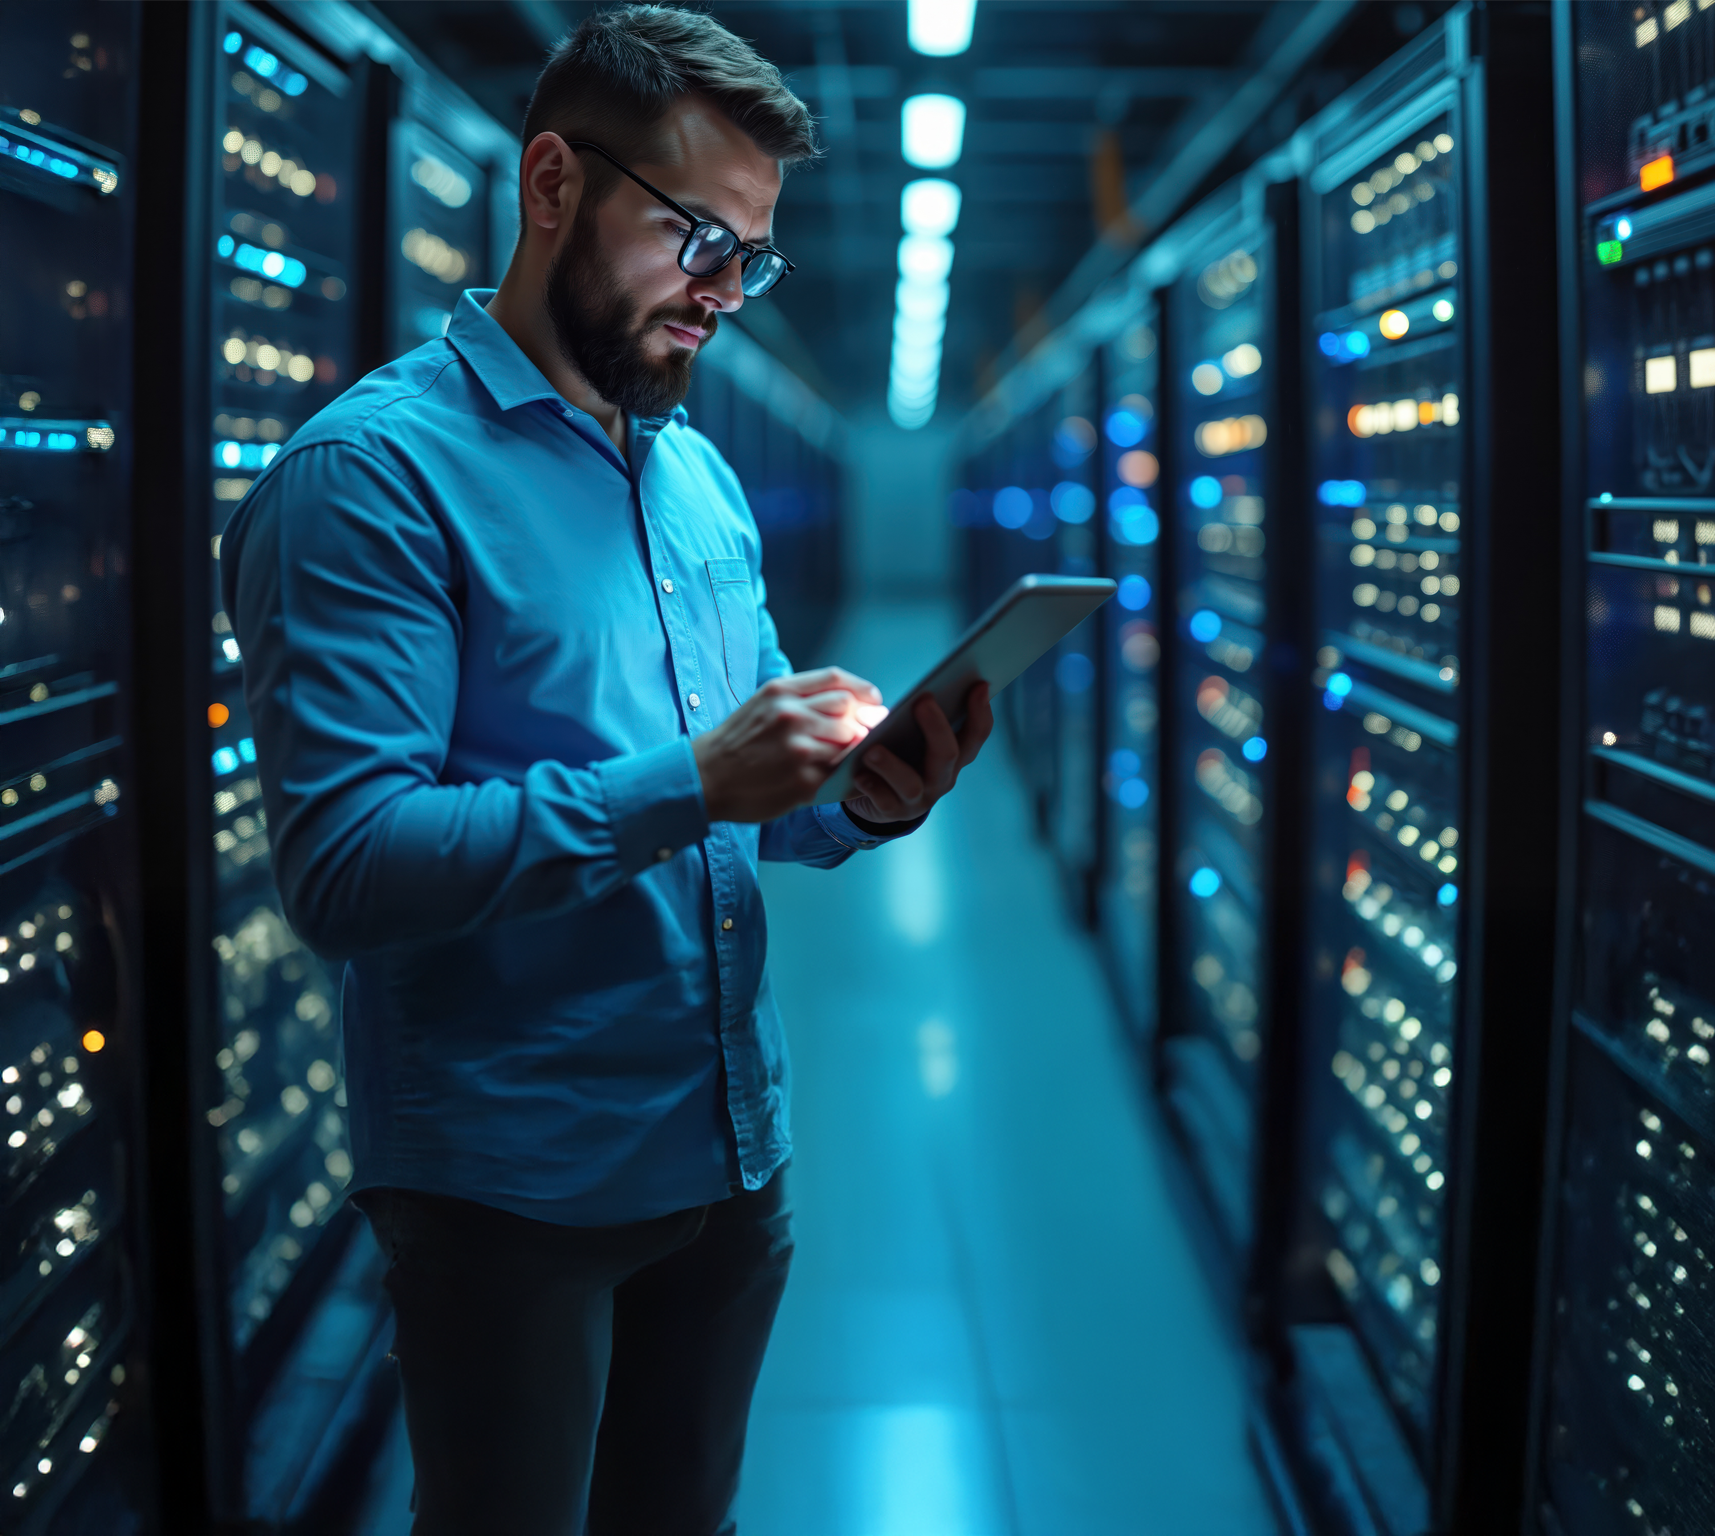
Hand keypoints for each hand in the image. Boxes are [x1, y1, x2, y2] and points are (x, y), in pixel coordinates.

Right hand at [693, 668, 887, 823]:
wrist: (705, 778)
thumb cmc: (737, 742)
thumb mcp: (762, 705)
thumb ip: (802, 699)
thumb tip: (852, 701)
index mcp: (780, 692)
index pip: (836, 680)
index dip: (862, 690)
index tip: (873, 700)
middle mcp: (791, 716)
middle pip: (848, 709)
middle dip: (857, 722)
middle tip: (853, 735)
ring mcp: (799, 749)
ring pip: (848, 742)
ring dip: (847, 750)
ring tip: (832, 758)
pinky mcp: (803, 781)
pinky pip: (839, 773)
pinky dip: (841, 774)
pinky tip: (829, 777)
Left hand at [843, 681, 992, 825]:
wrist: (876, 797)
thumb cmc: (897, 754)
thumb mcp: (908, 735)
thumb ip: (911, 718)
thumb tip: (905, 704)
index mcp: (953, 756)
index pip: (975, 735)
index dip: (980, 711)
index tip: (979, 685)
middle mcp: (942, 778)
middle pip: (948, 755)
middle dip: (937, 727)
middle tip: (923, 701)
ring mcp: (919, 798)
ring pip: (911, 784)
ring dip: (892, 765)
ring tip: (873, 750)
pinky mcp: (893, 811)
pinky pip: (883, 801)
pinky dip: (871, 786)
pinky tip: (859, 774)